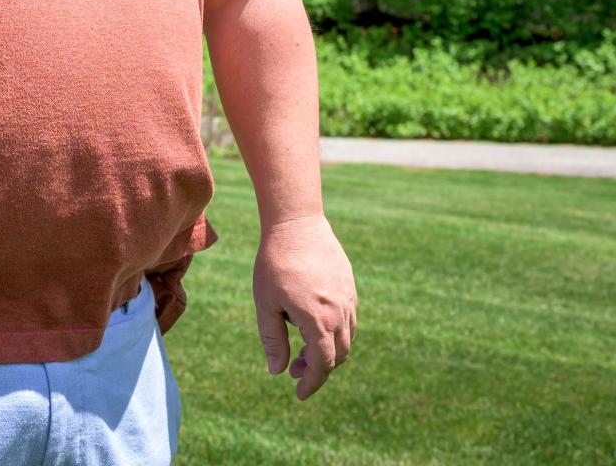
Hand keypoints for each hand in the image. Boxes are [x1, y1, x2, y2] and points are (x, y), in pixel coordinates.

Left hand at [253, 213, 356, 400]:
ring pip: (347, 337)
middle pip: (338, 355)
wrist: (296, 222)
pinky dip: (335, 331)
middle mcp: (340, 313)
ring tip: (301, 345)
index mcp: (319, 321)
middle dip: (318, 368)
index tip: (299, 393)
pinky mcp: (349, 285)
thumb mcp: (266, 303)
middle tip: (294, 367)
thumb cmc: (274, 262)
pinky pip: (349, 318)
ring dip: (328, 350)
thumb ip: (273, 340)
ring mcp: (348, 298)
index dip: (311, 383)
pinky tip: (313, 322)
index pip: (323, 365)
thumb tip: (278, 371)